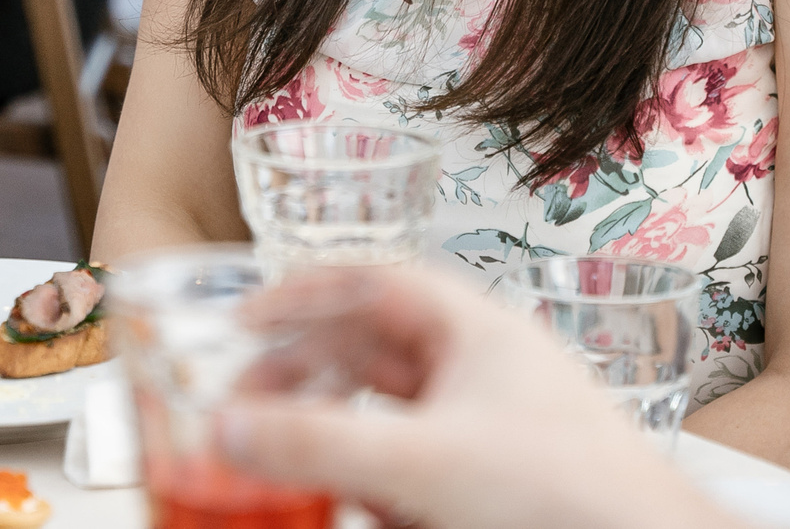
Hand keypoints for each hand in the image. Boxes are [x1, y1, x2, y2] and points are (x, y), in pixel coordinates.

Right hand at [215, 266, 724, 528]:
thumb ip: (317, 444)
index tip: (241, 320)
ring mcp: (496, 425)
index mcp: (473, 330)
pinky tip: (368, 511)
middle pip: (373, 349)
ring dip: (341, 438)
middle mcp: (485, 367)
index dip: (301, 294)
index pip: (372, 283)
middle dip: (304, 378)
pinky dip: (382, 485)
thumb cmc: (562, 491)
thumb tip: (226, 426)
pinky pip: (421, 466)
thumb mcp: (420, 463)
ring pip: (394, 414)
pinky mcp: (501, 479)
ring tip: (295, 470)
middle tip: (245, 409)